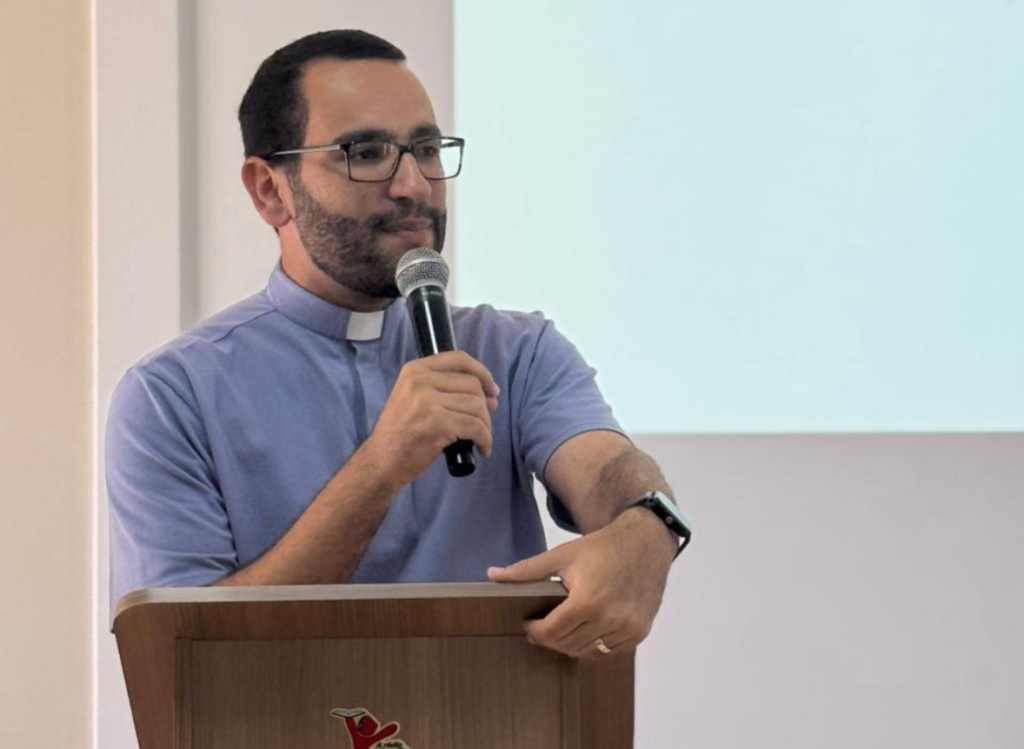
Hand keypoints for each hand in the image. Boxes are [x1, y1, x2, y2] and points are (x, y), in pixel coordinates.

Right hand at [364, 351, 499, 487]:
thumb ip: (445, 390)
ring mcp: (428, 402)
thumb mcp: (414, 398)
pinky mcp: (438, 424)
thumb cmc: (401, 432)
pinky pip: (475, 427)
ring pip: (476, 406)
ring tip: (481, 438)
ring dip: (486, 425)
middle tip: (485, 422)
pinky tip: (483, 448)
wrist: (381, 461)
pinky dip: (485, 439)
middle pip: (472, 385)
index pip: (459, 359)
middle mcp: (420, 381)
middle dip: (485, 405)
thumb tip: (491, 395)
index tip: (492, 390)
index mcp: (415, 370)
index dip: (482, 373)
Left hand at [487, 508, 676, 658]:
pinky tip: (584, 631)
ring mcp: (627, 628)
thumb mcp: (562, 555)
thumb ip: (526, 571)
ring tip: (560, 629)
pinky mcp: (639, 632)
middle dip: (549, 638)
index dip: (534, 631)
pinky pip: (609, 652)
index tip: (527, 624)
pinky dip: (593, 646)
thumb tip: (492, 575)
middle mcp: (610, 618)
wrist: (645, 543)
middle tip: (540, 627)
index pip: (551, 632)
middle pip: (567, 644)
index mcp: (588, 600)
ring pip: (587, 652)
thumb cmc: (601, 547)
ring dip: (570, 645)